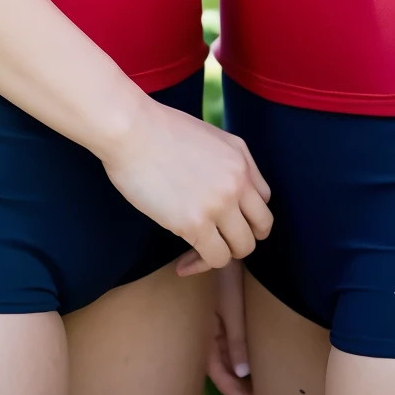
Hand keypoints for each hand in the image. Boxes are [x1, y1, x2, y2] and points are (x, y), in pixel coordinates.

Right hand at [100, 98, 271, 271]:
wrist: (130, 130)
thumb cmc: (157, 129)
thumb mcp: (208, 136)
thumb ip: (225, 162)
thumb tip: (225, 191)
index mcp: (241, 158)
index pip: (264, 200)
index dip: (245, 214)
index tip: (222, 219)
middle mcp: (238, 181)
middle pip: (262, 227)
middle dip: (240, 237)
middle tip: (216, 238)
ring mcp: (220, 204)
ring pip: (243, 248)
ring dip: (223, 253)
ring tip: (199, 251)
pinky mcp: (196, 223)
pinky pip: (216, 259)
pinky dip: (201, 265)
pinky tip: (182, 264)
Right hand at [208, 261, 256, 394]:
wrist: (225, 242)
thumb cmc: (225, 272)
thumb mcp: (232, 306)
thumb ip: (236, 339)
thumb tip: (243, 373)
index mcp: (205, 334)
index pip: (221, 375)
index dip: (238, 394)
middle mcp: (210, 333)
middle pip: (226, 371)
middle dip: (243, 389)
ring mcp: (218, 325)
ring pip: (232, 358)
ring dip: (245, 374)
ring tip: (266, 387)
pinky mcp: (226, 315)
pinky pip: (235, 343)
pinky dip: (246, 356)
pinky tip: (260, 362)